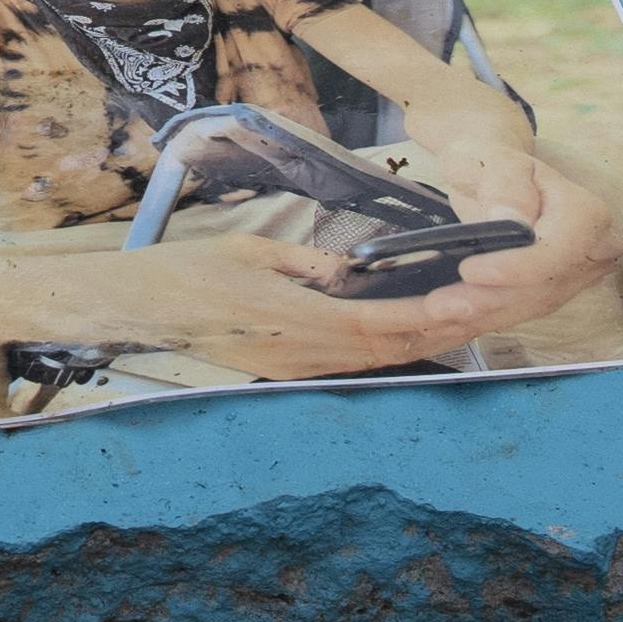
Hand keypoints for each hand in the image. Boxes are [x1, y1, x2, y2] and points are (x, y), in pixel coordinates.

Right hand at [106, 233, 511, 381]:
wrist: (138, 308)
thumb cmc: (187, 272)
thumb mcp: (253, 252)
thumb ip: (309, 265)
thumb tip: (352, 274)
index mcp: (297, 321)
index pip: (381, 325)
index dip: (428, 315)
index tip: (465, 300)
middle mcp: (303, 354)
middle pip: (387, 351)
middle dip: (438, 333)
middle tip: (483, 311)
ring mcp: (294, 367)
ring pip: (372, 361)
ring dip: (417, 343)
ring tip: (458, 321)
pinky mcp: (284, 369)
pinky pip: (347, 362)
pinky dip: (383, 347)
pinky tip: (404, 332)